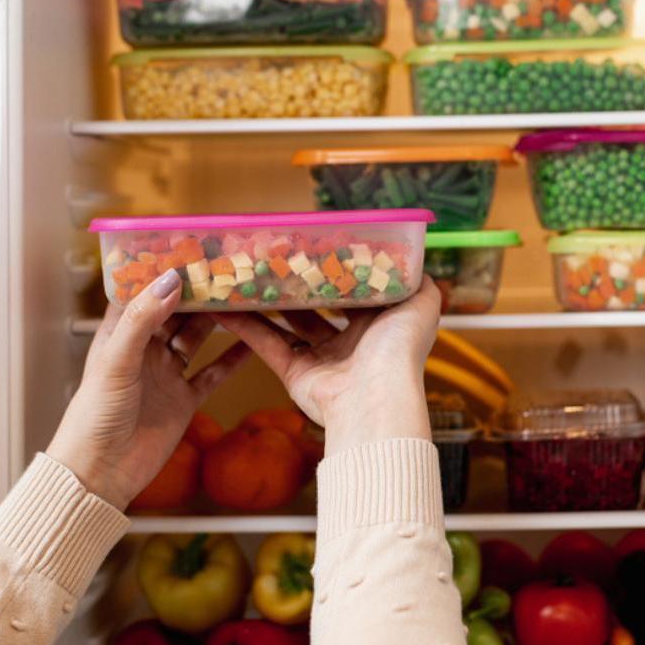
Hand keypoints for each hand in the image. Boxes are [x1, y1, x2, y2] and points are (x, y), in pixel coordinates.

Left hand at [47, 269, 251, 509]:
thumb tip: (171, 281)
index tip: (188, 250)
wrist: (103, 471)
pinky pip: (214, 372)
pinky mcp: (185, 398)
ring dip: (218, 320)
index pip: (142, 293)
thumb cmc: (95, 416)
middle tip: (227, 269)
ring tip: (243, 298)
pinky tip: (254, 343)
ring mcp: (167, 374)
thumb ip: (143, 320)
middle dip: (198, 292)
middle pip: (175, 312)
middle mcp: (144, 350)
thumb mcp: (117, 362)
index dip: (162, 272)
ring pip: (197, 338)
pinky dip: (234, 358)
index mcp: (119, 336)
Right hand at [211, 282, 440, 457]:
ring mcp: (321, 359)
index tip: (314, 248)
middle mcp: (350, 342)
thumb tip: (413, 261)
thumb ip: (418, 282)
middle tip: (275, 259)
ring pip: (288, 324)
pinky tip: (223, 306)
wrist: (375, 396)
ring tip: (245, 275)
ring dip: (266, 302)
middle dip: (298, 285)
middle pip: (318, 308)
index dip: (336, 272)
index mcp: (377, 325)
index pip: (354, 293)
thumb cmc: (400, 348)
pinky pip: (266, 345)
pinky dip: (244, 327)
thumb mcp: (422, 305)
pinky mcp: (295, 373)